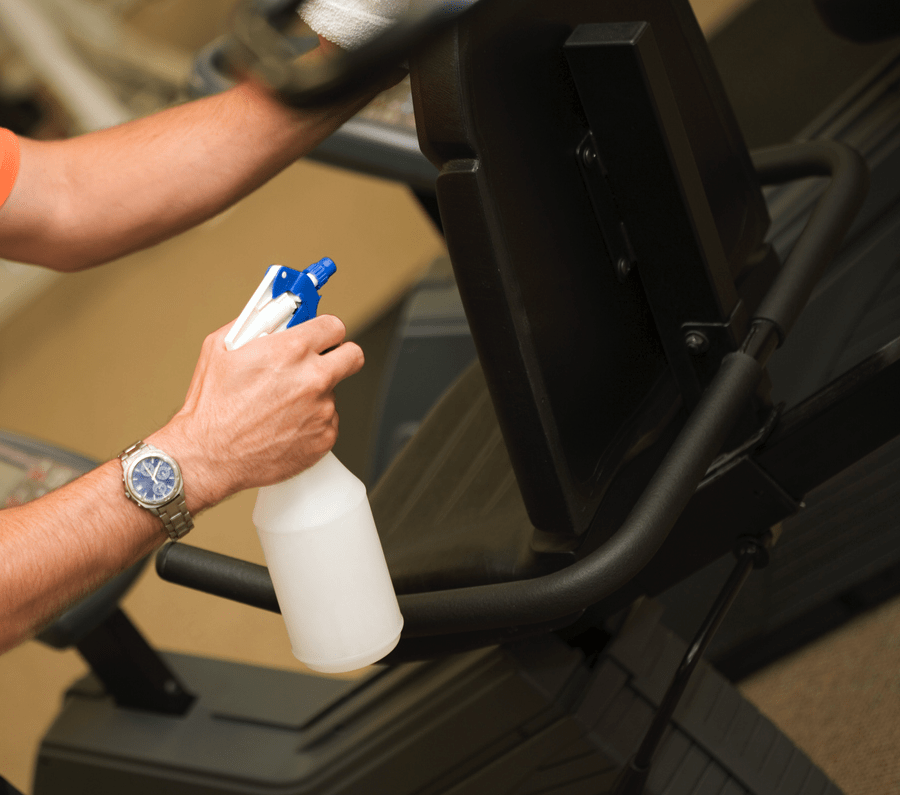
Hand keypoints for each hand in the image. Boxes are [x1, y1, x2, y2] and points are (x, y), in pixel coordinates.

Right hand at [149, 315, 363, 510]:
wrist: (209, 457)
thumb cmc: (211, 408)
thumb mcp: (220, 349)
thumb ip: (252, 325)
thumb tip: (270, 316)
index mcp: (291, 351)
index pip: (334, 326)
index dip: (325, 330)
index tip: (320, 336)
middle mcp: (313, 379)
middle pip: (353, 356)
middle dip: (339, 356)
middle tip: (321, 362)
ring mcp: (322, 411)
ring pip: (333, 393)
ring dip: (315, 395)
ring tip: (281, 406)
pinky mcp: (324, 438)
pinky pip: (327, 422)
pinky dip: (311, 422)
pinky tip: (284, 426)